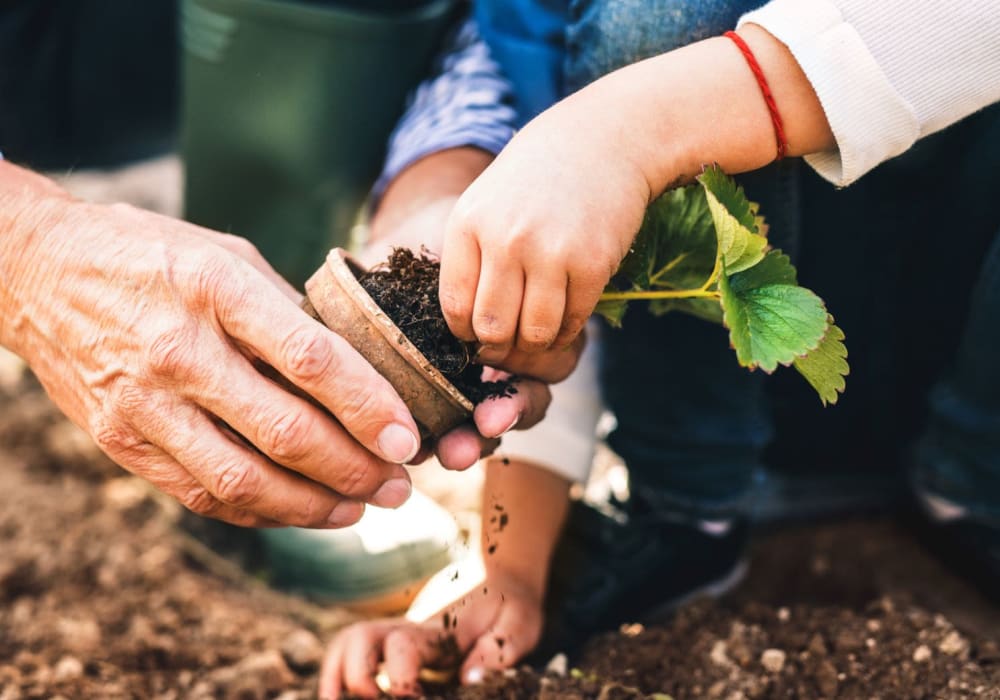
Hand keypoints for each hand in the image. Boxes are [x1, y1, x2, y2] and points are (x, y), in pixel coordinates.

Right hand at [0, 164, 422, 526]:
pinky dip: (259, 511)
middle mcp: (179, 349)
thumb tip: (358, 368)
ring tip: (360, 507)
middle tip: (399, 485)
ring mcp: (144, 402)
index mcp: (217, 288)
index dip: (369, 406)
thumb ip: (287, 311)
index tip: (409, 438)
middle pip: (286, 431)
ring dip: (314, 506)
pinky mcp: (119, 440)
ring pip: (244, 479)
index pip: (311, 359)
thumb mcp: (227, 254)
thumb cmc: (152, 254)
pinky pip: (201, 493)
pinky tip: (301, 510)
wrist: (38, 270)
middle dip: (356, 469)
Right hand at [320, 570, 543, 697]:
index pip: (403, 645)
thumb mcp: (520, 626)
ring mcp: (395, 635)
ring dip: (334, 674)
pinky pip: (351, 653)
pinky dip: (337, 675)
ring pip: (347, 642)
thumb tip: (468, 678)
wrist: (502, 577)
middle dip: (355, 675)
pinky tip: (338, 696)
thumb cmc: (512, 605)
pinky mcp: (393, 646)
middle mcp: (409, 629)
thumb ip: (498, 650)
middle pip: (359, 638)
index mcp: (439, 629)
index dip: (400, 679)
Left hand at [439, 84, 651, 362]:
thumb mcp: (486, 202)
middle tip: (510, 343)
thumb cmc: (539, 178)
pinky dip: (568, 331)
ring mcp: (551, 252)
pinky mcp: (592, 264)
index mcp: (469, 223)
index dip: (465, 332)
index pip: (455, 307)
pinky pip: (573, 322)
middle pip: (492, 328)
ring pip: (534, 334)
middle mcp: (506, 239)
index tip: (478, 332)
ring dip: (536, 344)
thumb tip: (466, 328)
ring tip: (538, 334)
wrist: (606, 140)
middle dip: (499, 346)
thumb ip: (471, 257)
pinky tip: (565, 319)